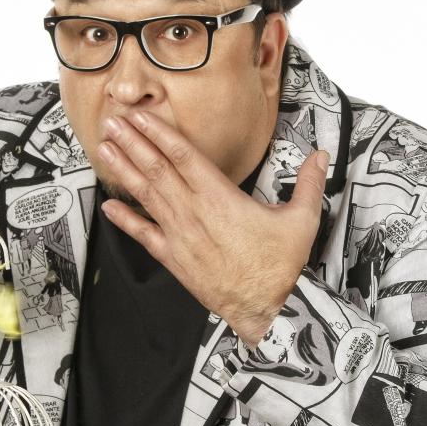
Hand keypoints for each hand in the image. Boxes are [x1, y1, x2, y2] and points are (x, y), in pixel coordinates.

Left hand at [97, 112, 329, 346]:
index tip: (141, 116)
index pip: (184, 156)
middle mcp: (194, 212)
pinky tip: (108, 206)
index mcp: (220, 198)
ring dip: (124, 170)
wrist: (265, 309)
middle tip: (112, 121)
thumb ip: (309, 183)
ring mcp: (180, 236)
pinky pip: (143, 236)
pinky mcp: (173, 259)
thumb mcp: (302, 220)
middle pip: (157, 170)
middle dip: (133, 143)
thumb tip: (321, 156)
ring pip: (146, 196)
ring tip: (105, 149)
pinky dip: (125, 220)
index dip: (159, 133)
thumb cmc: (280, 266)